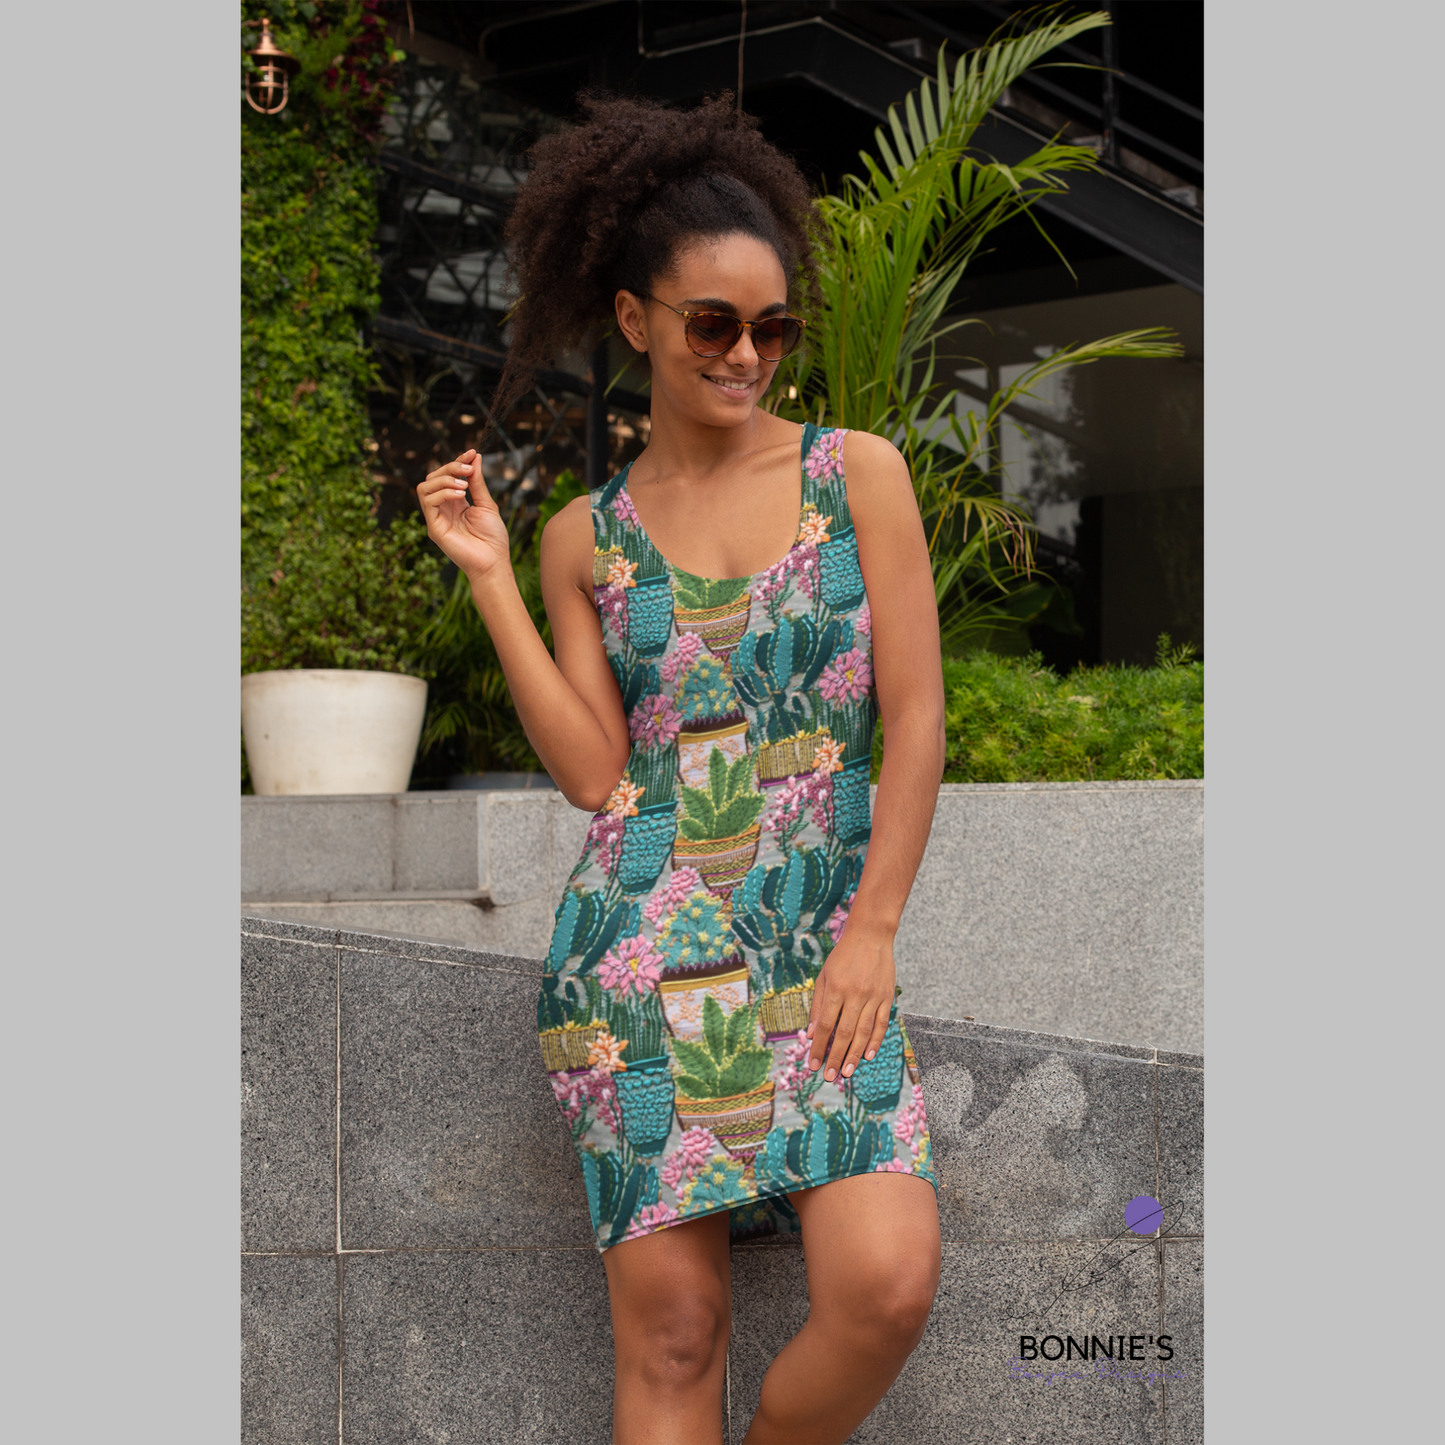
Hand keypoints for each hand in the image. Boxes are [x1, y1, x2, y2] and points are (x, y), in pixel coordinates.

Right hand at [416, 449, 511, 579]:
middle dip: (449, 468)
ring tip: (464, 486)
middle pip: (433, 478)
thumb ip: (477, 482)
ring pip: (425, 487)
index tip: (472, 453)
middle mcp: (442, 509)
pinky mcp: (434, 528)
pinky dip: (442, 492)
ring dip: (443, 479)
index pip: (446, 476)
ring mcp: (436, 518)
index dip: (457, 462)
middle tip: (468, 470)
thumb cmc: (493, 538)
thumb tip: (475, 457)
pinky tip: (460, 494)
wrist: (493, 562)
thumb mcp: (486, 504)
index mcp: (454, 503)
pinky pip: (428, 502)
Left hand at [806, 921, 895, 1082]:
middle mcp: (855, 994)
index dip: (819, 1047)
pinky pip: (881, 1023)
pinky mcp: (887, 996)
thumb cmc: (843, 956)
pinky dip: (875, 1041)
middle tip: (830, 1076)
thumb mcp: (824, 976)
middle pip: (844, 1033)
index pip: (826, 1025)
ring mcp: (873, 996)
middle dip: (836, 1057)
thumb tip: (813, 1033)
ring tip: (847, 1072)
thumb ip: (818, 1005)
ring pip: (864, 1032)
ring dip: (855, 1055)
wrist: (871, 936)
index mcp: (836, 988)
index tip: (813, 1065)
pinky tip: (868, 1056)